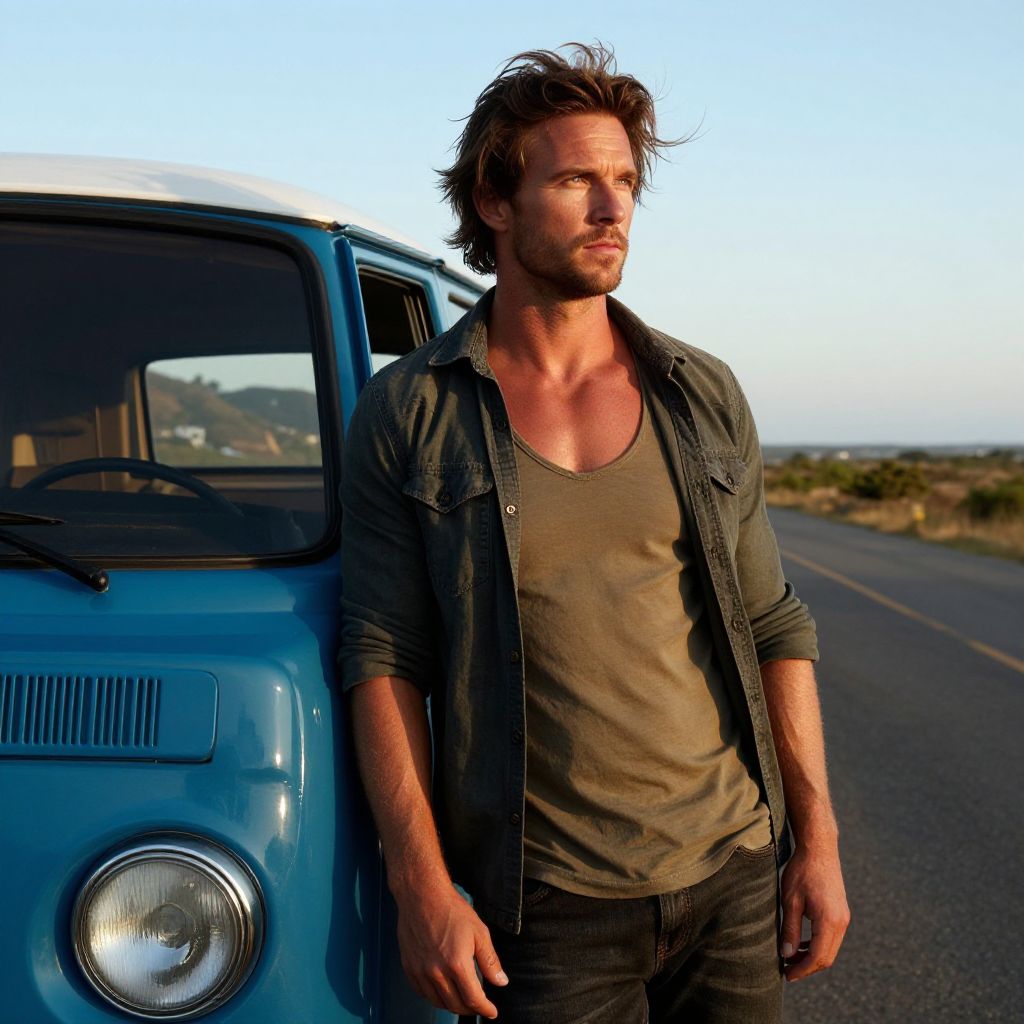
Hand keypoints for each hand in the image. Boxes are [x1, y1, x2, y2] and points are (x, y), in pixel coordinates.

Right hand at [395, 884, 508, 1017]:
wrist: (422, 896)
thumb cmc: (451, 910)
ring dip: (453, 1005)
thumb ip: (490, 961)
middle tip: (479, 1006)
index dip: (485, 1009)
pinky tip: (443, 990)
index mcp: (457, 964)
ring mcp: (420, 971)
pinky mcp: (409, 967)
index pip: (473, 999)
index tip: (491, 1012)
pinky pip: (423, 993)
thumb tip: (501, 982)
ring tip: (463, 998)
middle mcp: (436, 972)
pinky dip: (435, 996)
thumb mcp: (479, 932)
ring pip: (438, 1002)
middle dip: (471, 1010)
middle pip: (455, 1005)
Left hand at [779, 841, 849, 981]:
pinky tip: (802, 943)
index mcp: (829, 921)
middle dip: (807, 967)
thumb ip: (790, 929)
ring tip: (790, 957)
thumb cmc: (802, 871)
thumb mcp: (790, 901)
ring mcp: (843, 917)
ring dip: (812, 956)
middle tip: (786, 969)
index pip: (818, 957)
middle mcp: (841, 922)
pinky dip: (818, 945)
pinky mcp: (841, 912)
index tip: (787, 975)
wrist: (819, 849)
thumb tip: (787, 954)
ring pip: (830, 948)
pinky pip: (831, 937)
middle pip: (827, 957)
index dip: (802, 970)